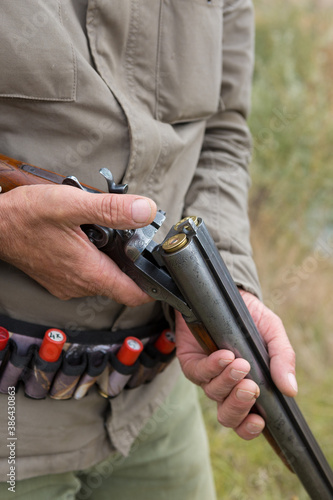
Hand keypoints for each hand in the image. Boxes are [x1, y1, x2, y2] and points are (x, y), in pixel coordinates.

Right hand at [0, 184, 156, 305]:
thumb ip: (111, 209)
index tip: (164, 273)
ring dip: (111, 259)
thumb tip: (146, 211)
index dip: (153, 286)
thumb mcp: (72, 205)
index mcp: (89, 272)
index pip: (133, 294)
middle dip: (131, 264)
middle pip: (120, 283)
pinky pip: (86, 275)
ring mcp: (67, 285)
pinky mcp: (58, 280)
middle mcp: (80, 285)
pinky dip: (94, 260)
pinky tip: (87, 238)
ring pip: (103, 278)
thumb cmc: (26, 216)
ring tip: (109, 233)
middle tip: (134, 238)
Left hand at [175, 290, 296, 439]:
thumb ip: (282, 358)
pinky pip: (199, 372)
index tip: (259, 420)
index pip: (247, 421)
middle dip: (239, 405)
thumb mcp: (272, 333)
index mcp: (249, 387)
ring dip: (228, 381)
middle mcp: (226, 388)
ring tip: (240, 364)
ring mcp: (207, 376)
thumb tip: (290, 390)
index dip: (250, 427)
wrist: (224, 295)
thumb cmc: (250, 318)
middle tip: (251, 388)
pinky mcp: (191, 363)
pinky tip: (224, 356)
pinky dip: (213, 366)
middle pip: (228, 415)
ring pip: (214, 393)